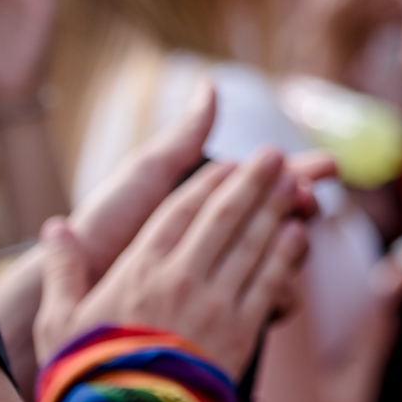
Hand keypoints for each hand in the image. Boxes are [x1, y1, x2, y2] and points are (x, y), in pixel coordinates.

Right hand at [36, 149, 309, 375]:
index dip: (208, 183)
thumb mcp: (60, 321)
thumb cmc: (88, 374)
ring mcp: (216, 302)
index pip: (180, 211)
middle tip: (273, 156)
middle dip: (252, 182)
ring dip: (274, 210)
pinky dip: (285, 255)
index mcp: (139, 269)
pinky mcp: (243, 330)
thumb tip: (54, 228)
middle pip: (225, 217)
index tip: (227, 164)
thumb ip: (63, 270)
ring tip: (293, 184)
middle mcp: (182, 277)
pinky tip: (297, 235)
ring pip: (253, 243)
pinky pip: (270, 282)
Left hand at [66, 84, 323, 281]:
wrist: (75, 287)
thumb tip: (211, 85)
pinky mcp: (220, 316)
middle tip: (314, 189)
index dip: (297, 171)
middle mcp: (218, 240)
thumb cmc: (104, 227)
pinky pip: (265, 303)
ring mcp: (222, 278)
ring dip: (297, 240)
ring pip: (279, 258)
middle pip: (279, 217)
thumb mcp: (144, 177)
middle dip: (304, 200)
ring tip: (300, 224)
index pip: (263, 185)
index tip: (326, 164)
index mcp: (205, 206)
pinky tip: (284, 276)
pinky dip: (282, 288)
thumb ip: (183, 140)